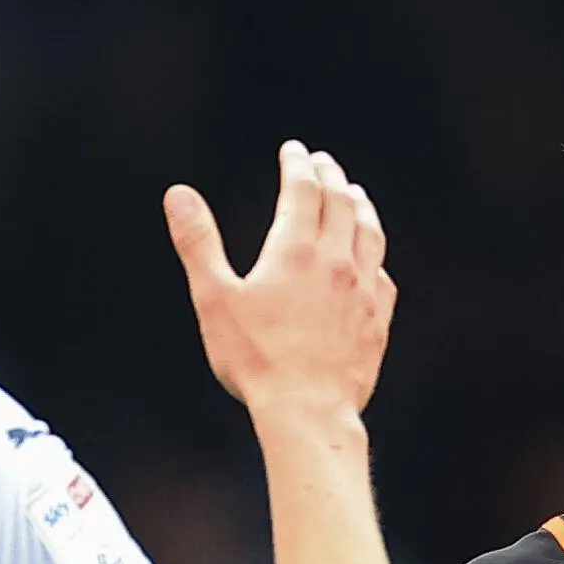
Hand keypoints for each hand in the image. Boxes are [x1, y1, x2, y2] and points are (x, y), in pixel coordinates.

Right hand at [165, 140, 393, 418]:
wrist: (308, 413)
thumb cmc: (257, 361)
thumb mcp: (215, 299)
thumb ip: (199, 243)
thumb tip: (180, 196)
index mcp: (295, 251)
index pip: (302, 190)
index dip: (297, 164)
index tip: (293, 151)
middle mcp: (336, 262)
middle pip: (341, 203)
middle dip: (330, 177)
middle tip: (323, 163)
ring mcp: (363, 291)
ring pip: (370, 233)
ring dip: (360, 207)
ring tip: (355, 195)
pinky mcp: (377, 321)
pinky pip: (383, 276)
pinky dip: (376, 256)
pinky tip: (373, 259)